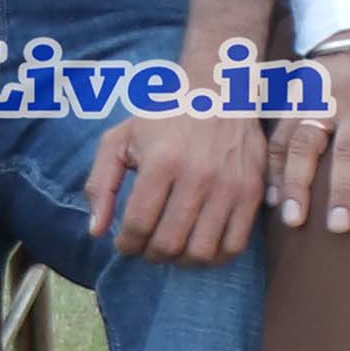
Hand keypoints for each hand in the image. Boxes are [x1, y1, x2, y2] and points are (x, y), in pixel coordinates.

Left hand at [85, 96, 266, 267]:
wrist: (219, 90)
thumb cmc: (164, 117)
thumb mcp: (121, 138)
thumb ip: (101, 183)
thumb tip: (96, 231)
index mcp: (162, 161)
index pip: (139, 225)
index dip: (127, 244)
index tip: (125, 243)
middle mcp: (198, 175)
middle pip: (169, 243)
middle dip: (151, 254)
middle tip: (147, 247)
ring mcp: (229, 185)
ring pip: (201, 251)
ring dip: (181, 260)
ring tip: (172, 248)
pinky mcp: (252, 192)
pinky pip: (234, 245)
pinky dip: (214, 257)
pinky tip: (200, 245)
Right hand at [274, 29, 349, 235]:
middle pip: (349, 150)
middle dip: (343, 190)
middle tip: (339, 227)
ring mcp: (322, 98)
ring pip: (305, 141)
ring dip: (296, 181)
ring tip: (292, 219)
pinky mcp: (296, 97)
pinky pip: (280, 134)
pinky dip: (274, 165)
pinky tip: (271, 198)